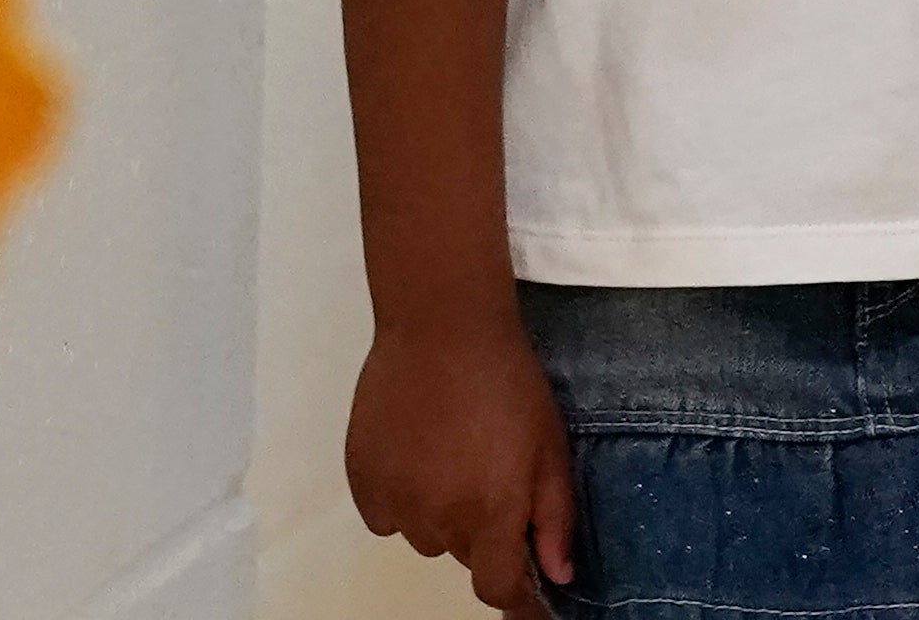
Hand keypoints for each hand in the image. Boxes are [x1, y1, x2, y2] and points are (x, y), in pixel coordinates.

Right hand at [348, 313, 577, 614]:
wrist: (441, 326)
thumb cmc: (508, 382)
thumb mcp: (549, 445)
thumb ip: (553, 518)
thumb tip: (557, 577)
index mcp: (491, 515)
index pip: (498, 589)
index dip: (516, 593)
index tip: (525, 582)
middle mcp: (438, 521)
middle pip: (463, 555)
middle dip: (481, 531)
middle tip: (489, 475)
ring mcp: (394, 502)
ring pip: (424, 536)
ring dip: (440, 514)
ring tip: (450, 456)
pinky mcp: (361, 480)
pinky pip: (384, 516)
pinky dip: (401, 499)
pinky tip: (415, 455)